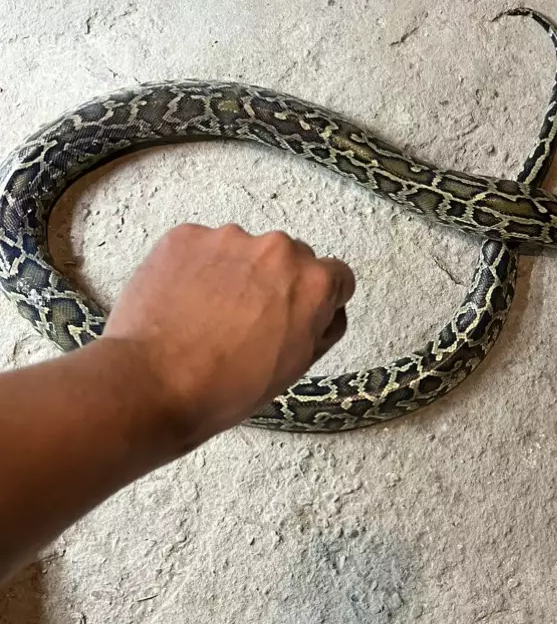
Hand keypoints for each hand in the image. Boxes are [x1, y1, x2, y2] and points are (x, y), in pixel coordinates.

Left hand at [103, 224, 354, 442]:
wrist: (153, 383)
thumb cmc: (225, 387)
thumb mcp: (296, 367)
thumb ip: (322, 326)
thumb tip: (326, 309)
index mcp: (313, 282)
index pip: (336, 276)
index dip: (319, 301)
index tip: (299, 315)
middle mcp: (278, 249)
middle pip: (289, 259)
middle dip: (274, 283)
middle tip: (248, 321)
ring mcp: (229, 238)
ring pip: (243, 251)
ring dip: (234, 274)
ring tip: (208, 316)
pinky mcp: (185, 237)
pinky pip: (202, 247)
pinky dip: (196, 269)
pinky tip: (184, 304)